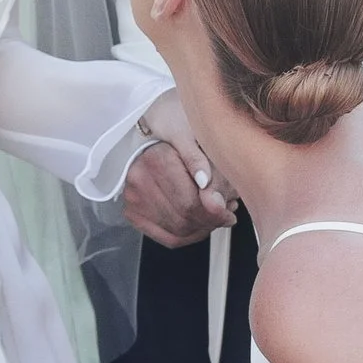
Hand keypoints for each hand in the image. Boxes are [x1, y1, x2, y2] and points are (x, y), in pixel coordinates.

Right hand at [121, 95, 235, 248]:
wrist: (150, 127)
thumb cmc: (174, 126)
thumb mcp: (194, 135)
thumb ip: (201, 161)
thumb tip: (206, 186)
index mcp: (155, 160)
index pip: (189, 202)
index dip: (215, 211)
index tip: (229, 208)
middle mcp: (139, 180)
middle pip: (183, 218)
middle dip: (211, 220)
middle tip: (227, 213)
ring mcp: (133, 198)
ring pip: (177, 230)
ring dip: (203, 228)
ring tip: (217, 215)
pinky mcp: (133, 211)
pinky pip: (166, 236)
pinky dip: (189, 235)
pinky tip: (201, 225)